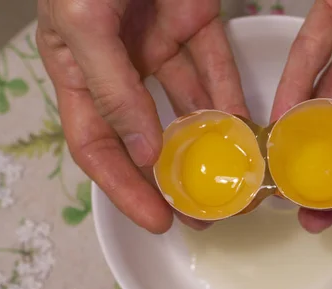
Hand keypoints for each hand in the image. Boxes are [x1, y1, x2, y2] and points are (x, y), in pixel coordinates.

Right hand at [37, 0, 247, 232]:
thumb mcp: (86, 22)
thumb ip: (114, 89)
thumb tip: (145, 152)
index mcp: (81, 69)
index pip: (99, 145)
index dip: (124, 189)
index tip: (158, 222)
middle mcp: (120, 65)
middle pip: (148, 137)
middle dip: (174, 178)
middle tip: (206, 215)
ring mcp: (159, 45)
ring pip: (188, 106)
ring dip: (212, 144)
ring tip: (238, 182)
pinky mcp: (195, 22)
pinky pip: (217, 68)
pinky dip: (232, 98)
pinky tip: (250, 130)